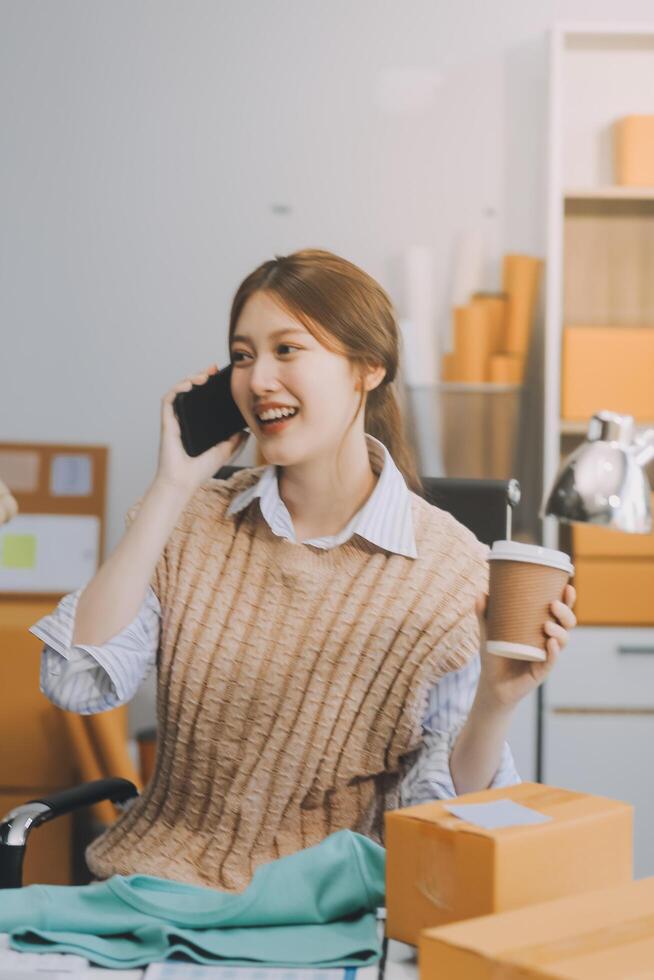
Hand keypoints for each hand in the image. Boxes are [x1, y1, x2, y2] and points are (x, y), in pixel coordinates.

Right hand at [155, 364, 247, 494]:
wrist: (184, 482)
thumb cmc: (200, 470)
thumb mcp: (225, 451)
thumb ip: (235, 440)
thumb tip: (247, 429)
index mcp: (197, 423)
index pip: (202, 398)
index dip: (210, 385)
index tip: (220, 376)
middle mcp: (185, 418)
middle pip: (191, 390)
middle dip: (201, 376)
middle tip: (213, 369)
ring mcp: (176, 419)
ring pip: (180, 390)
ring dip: (191, 378)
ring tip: (204, 375)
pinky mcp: (168, 422)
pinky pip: (169, 399)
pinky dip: (178, 388)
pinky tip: (190, 384)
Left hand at [475, 584, 576, 710]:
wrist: (491, 683)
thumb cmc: (495, 654)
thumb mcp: (488, 631)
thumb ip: (484, 613)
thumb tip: (481, 592)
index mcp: (541, 627)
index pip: (560, 612)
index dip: (568, 600)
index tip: (567, 587)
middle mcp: (549, 640)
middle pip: (568, 624)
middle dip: (565, 613)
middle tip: (553, 604)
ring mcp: (547, 656)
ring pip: (563, 641)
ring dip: (559, 632)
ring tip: (547, 626)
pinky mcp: (541, 671)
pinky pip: (551, 661)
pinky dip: (553, 652)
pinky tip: (551, 644)